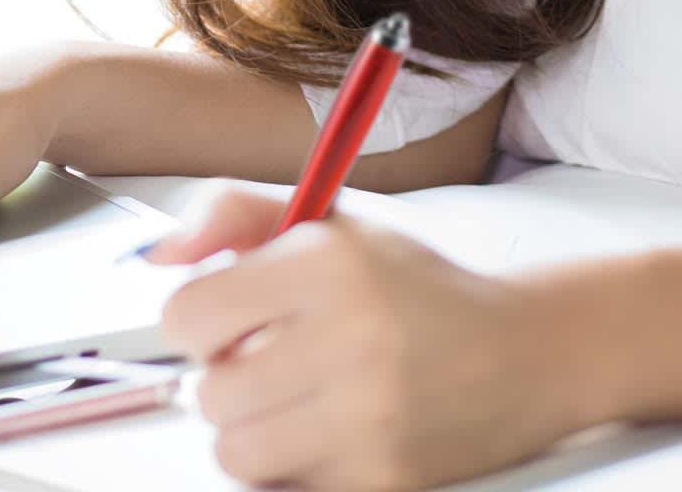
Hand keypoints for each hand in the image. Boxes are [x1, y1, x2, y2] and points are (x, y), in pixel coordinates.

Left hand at [147, 185, 573, 490]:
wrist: (523, 353)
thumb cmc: (416, 287)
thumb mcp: (333, 225)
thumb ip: (237, 217)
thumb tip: (158, 257)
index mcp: (328, 261)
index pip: (189, 314)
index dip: (200, 321)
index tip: (228, 320)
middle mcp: (348, 333)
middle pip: (209, 392)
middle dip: (230, 378)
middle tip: (274, 360)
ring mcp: (367, 414)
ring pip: (236, 451)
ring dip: (256, 430)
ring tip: (300, 400)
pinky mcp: (382, 478)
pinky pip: (285, 490)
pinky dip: (296, 468)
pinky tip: (332, 432)